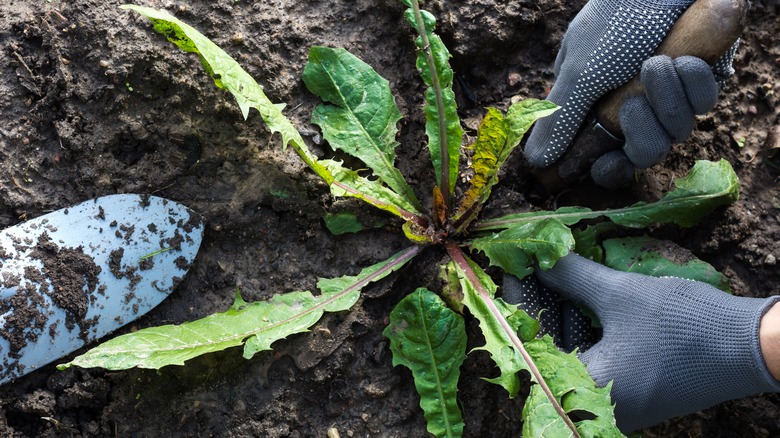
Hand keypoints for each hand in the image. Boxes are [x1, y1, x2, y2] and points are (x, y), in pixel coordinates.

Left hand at [502, 253, 779, 431]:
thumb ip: (572, 278)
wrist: (753, 349)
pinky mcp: (631, 390)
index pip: (529, 344)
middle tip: (525, 264)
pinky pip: (592, 357)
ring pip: (569, 351)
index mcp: (586, 390)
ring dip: (559, 312)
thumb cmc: (685, 326)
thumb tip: (538, 257)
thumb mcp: (621, 295)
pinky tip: (576, 294)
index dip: (515, 301)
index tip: (507, 267)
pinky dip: (583, 326)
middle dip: (536, 303)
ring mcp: (614, 401)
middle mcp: (595, 404)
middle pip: (546, 349)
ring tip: (547, 271)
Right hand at [522, 0, 734, 188]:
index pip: (603, 154)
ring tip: (657, 61)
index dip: (609, 166)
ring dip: (667, 96)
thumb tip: (535, 161)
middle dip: (641, 129)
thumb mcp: (580, 72)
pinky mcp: (702, 79)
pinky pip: (704, 101)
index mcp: (596, 105)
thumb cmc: (616, 19)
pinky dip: (693, 81)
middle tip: (631, 103)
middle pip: (643, 150)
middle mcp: (632, 103)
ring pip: (676, 129)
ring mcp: (669, 93)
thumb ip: (560, 121)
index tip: (608, 164)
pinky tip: (682, 56)